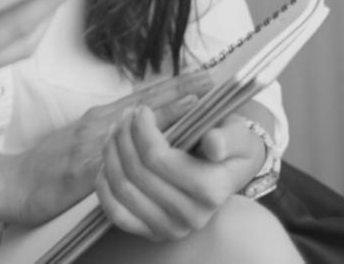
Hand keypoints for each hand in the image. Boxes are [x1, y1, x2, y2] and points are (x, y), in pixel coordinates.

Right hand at [0, 71, 210, 224]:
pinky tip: (160, 145)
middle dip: (180, 93)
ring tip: (198, 105)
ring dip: (169, 114)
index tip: (202, 78)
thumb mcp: (80, 141)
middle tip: (210, 81)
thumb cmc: (46, 165)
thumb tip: (140, 132)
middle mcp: (99, 125)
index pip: (143, 98)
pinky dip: (142, 147)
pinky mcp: (85, 168)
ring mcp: (92, 145)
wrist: (13, 183)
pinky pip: (119, 156)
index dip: (173, 87)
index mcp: (99, 119)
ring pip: (136, 125)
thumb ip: (109, 134)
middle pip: (145, 105)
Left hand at [95, 108, 264, 239]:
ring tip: (116, 131)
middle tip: (125, 115)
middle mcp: (191, 216)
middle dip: (124, 136)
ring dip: (112, 153)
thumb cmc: (230, 147)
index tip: (142, 110)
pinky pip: (116, 212)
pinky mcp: (152, 232)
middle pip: (136, 170)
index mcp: (212, 191)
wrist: (228, 173)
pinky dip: (105, 185)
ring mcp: (171, 228)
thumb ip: (228, 137)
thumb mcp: (238, 135)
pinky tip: (109, 161)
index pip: (157, 157)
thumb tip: (213, 144)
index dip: (141, 129)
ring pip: (122, 188)